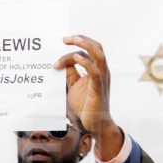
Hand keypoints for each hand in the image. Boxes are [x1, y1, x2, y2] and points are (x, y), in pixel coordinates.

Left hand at [54, 35, 123, 159]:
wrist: (94, 124)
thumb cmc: (86, 105)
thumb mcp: (74, 85)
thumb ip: (71, 73)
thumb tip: (62, 62)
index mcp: (97, 69)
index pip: (87, 51)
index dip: (74, 48)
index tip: (59, 47)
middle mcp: (102, 71)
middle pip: (97, 47)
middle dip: (82, 39)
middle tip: (66, 38)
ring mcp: (102, 79)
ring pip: (99, 55)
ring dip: (86, 45)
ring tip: (74, 40)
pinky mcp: (99, 89)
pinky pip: (95, 72)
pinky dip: (87, 63)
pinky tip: (77, 58)